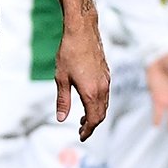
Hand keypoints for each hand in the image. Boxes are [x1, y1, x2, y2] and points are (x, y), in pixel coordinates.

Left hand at [53, 24, 111, 141]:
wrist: (82, 31)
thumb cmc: (69, 52)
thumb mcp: (61, 78)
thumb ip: (63, 101)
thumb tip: (62, 118)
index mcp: (91, 92)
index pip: (93, 119)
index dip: (87, 130)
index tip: (81, 136)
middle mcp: (102, 88)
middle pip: (101, 114)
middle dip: (91, 125)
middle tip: (81, 131)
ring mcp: (106, 80)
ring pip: (104, 105)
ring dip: (95, 114)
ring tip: (82, 119)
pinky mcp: (106, 73)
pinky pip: (105, 95)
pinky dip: (98, 104)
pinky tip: (88, 102)